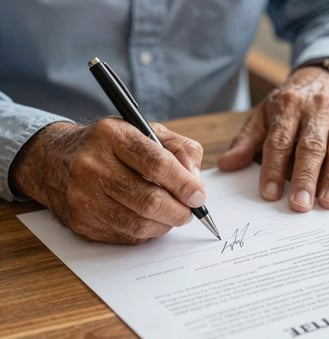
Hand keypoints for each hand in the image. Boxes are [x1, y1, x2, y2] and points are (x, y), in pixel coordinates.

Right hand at [10, 117, 204, 243]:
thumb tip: (195, 181)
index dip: (184, 183)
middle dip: (179, 210)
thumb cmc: (110, 146)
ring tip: (172, 214)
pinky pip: (127, 236)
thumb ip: (178, 149)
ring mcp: (83, 197)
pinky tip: (150, 219)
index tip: (198, 196)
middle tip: (189, 210)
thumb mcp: (145, 131)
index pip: (157, 164)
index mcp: (112, 136)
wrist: (57, 161)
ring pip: (140, 223)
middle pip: (149, 199)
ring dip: (165, 223)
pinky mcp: (82, 221)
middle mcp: (92, 166)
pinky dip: (147, 231)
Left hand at [218, 66, 328, 211]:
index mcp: (287, 108)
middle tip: (299, 204)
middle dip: (305, 177)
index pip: (279, 141)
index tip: (269, 194)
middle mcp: (316, 111)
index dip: (273, 168)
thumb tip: (226, 165)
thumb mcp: (263, 115)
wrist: (325, 78)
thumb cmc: (289, 103)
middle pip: (311, 146)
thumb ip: (246, 141)